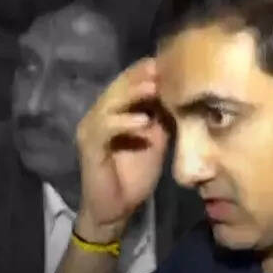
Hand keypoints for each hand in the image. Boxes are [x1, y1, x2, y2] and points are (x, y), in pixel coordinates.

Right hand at [75, 59, 170, 242]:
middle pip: (119, 86)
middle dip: (141, 76)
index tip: (173, 62)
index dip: (148, 72)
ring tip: (154, 87)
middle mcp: (100, 115)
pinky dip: (124, 123)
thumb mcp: (155, 140)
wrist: (115, 209)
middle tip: (163, 67)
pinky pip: (105, 129)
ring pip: (110, 102)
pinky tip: (143, 121)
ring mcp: (91, 129)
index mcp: (114, 111)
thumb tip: (182, 96)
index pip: (128, 82)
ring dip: (132, 93)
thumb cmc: (134, 175)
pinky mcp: (89, 147)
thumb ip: (162, 118)